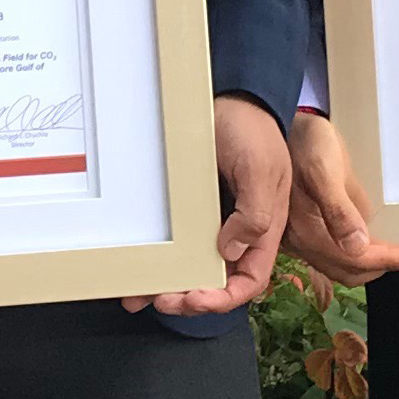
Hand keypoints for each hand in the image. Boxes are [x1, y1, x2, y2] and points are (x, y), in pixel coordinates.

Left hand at [137, 96, 286, 316]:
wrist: (231, 99)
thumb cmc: (252, 130)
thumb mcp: (260, 169)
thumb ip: (256, 213)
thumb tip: (231, 250)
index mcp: (263, 230)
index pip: (249, 281)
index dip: (224, 298)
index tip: (196, 299)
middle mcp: (237, 233)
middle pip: (216, 282)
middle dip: (189, 299)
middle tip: (161, 299)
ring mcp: (211, 223)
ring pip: (191, 267)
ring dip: (166, 286)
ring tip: (138, 295)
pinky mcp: (188, 211)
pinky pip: (174, 241)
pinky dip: (157, 258)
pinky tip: (136, 266)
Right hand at [281, 108, 398, 283]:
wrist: (282, 125)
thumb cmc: (305, 142)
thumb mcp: (324, 170)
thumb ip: (339, 210)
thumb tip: (357, 246)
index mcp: (305, 229)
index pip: (353, 259)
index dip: (386, 260)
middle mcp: (298, 240)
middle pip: (345, 269)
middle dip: (379, 266)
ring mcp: (298, 236)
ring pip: (338, 265)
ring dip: (367, 263)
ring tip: (392, 251)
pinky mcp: (301, 228)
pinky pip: (330, 254)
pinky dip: (354, 255)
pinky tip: (367, 241)